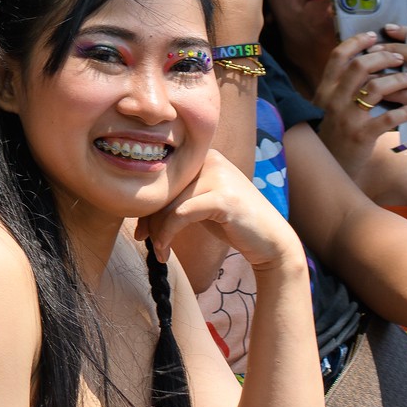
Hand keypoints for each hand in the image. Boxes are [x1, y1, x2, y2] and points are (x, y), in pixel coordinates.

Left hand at [136, 148, 301, 271]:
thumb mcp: (199, 205)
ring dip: (157, 231)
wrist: (272, 243)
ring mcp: (218, 176)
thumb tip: (134, 206)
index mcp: (202, 156)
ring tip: (158, 251)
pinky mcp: (223, 197)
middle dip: (149, 218)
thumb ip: (173, 198)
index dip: (147, 204)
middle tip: (143, 240)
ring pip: (169, 203)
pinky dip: (167, 234)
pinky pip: (180, 214)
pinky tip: (164, 250)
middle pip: (164, 189)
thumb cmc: (232, 224)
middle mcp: (210, 159)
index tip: (141, 229)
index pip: (162, 178)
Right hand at [310, 29, 406, 179]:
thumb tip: (357, 68)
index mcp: (324, 90)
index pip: (338, 57)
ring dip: (400, 80)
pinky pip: (389, 117)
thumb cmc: (329, 136)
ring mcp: (346, 117)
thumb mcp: (325, 108)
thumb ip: (337, 89)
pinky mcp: (360, 135)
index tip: (373, 36)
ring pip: (376, 88)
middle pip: (359, 66)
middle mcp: (332, 100)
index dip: (356, 42)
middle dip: (384, 57)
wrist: (325, 168)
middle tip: (401, 57)